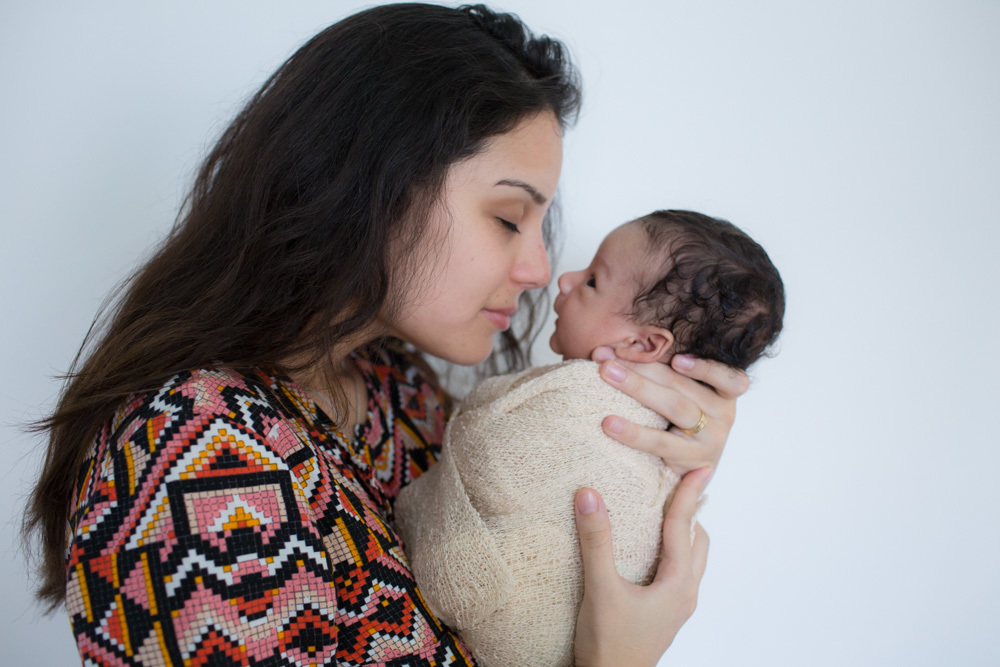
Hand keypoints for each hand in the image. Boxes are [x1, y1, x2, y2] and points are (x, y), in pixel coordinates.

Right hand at [573, 467, 712, 666]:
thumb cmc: (609, 645)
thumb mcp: (600, 589)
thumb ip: (597, 541)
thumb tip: (590, 495)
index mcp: (677, 584)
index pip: (684, 526)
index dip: (689, 494)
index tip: (702, 467)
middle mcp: (685, 594)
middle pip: (697, 542)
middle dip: (691, 512)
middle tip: (680, 485)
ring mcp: (676, 607)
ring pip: (691, 560)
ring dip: (683, 534)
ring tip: (664, 513)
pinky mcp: (664, 615)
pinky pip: (678, 573)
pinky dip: (672, 552)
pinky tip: (649, 551)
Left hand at [591, 347, 748, 475]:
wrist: (689, 476)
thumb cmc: (678, 425)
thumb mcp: (682, 398)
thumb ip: (659, 374)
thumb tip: (608, 351)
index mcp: (724, 395)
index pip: (729, 379)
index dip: (706, 368)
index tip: (677, 359)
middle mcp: (723, 416)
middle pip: (682, 385)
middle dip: (642, 366)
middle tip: (607, 357)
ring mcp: (710, 441)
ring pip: (675, 407)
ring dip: (637, 386)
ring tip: (607, 374)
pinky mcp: (691, 462)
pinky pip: (660, 443)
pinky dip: (633, 432)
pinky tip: (609, 424)